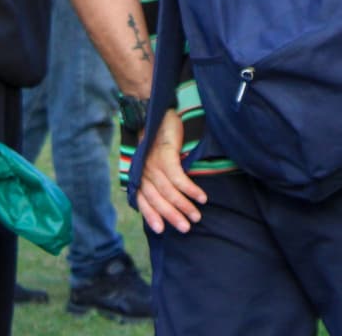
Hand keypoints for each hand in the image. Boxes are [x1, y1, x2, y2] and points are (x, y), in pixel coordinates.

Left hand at [137, 107, 206, 233]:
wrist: (158, 112)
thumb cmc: (159, 139)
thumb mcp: (153, 160)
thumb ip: (157, 178)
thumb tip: (168, 200)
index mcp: (140, 175)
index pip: (143, 201)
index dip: (151, 216)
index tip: (161, 230)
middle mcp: (144, 172)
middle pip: (158, 200)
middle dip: (172, 216)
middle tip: (187, 227)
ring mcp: (153, 163)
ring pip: (168, 191)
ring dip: (184, 205)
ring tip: (197, 215)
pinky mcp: (165, 154)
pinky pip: (178, 178)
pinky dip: (190, 190)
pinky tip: (201, 197)